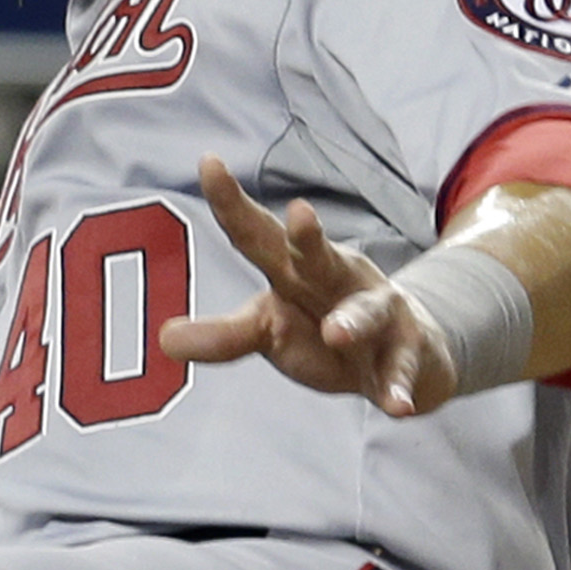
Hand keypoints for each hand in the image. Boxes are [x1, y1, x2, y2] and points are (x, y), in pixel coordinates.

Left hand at [158, 158, 459, 416]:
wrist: (402, 353)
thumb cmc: (320, 329)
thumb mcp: (267, 330)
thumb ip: (223, 336)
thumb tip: (164, 340)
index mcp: (293, 269)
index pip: (256, 233)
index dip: (231, 202)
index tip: (208, 161)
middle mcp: (336, 278)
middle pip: (318, 256)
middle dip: (309, 237)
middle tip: (299, 214)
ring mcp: (376, 311)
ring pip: (366, 310)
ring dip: (352, 319)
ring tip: (335, 333)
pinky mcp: (406, 350)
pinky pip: (401, 369)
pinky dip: (398, 386)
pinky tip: (397, 408)